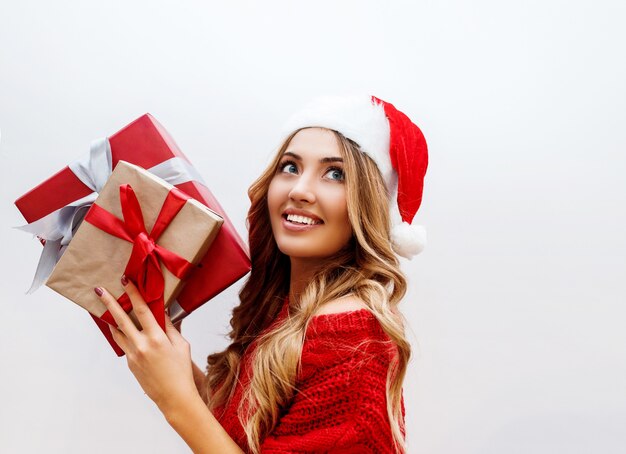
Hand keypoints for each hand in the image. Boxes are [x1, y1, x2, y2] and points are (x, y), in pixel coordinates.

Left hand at [94, 276, 198, 416]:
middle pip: (121, 319)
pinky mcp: (130, 363)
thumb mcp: (181, 345)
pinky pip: (124, 344)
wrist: (174, 396)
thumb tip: (162, 314)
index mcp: (156, 338)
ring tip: (104, 308)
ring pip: (117, 332)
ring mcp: (133, 355)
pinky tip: (124, 329)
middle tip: (100, 291)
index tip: (126, 282)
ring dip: (111, 319)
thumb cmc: (181, 371)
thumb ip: (170, 328)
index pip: (142, 310)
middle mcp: (141, 345)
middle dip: (110, 303)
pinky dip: (122, 334)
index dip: (133, 294)